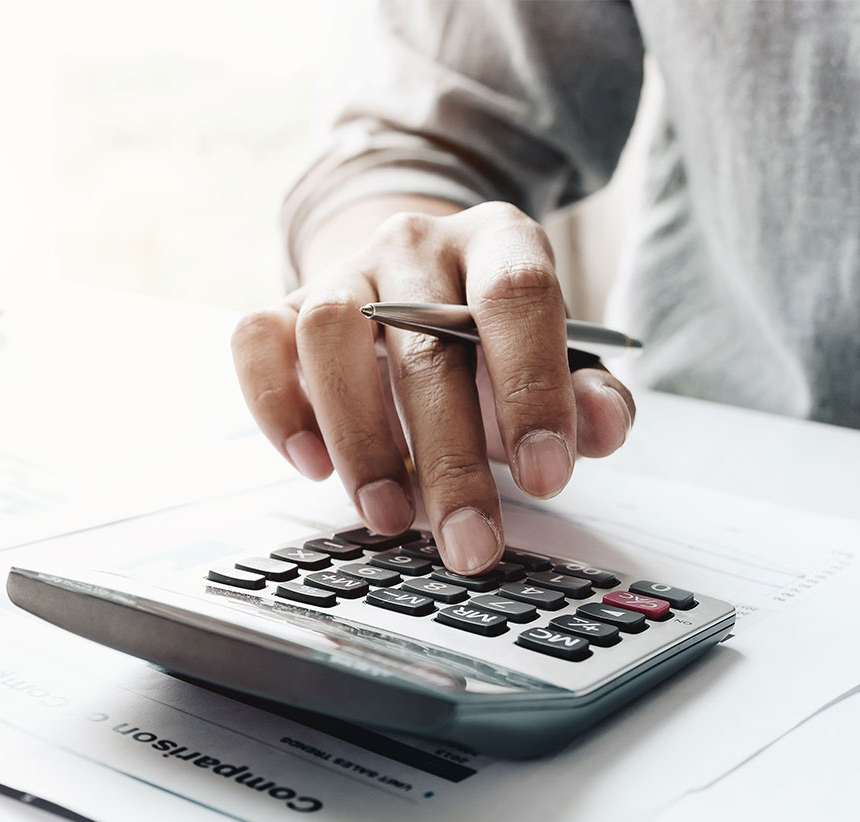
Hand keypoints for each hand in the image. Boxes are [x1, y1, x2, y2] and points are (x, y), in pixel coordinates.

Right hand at [231, 201, 635, 574]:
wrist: (411, 288)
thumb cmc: (488, 341)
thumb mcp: (555, 361)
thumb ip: (586, 396)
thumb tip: (603, 430)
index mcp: (498, 241)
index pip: (517, 295)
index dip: (533, 387)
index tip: (546, 478)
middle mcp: (414, 243)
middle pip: (424, 340)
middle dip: (449, 457)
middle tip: (468, 542)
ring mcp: (340, 272)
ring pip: (329, 333)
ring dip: (361, 438)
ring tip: (388, 515)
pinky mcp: (282, 307)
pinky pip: (256, 341)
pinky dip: (276, 406)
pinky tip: (313, 464)